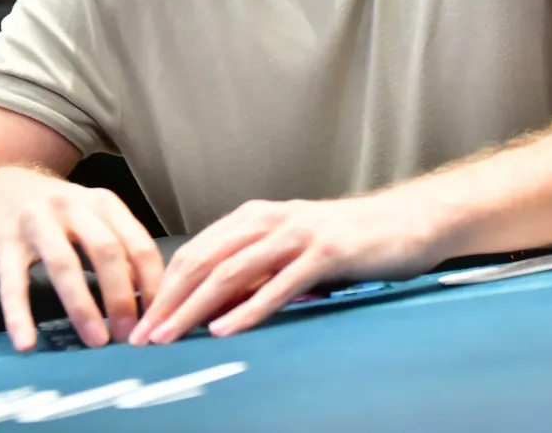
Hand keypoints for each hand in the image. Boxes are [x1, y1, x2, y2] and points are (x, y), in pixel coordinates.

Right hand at [0, 166, 163, 351]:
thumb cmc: (57, 212)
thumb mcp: (93, 219)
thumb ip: (121, 250)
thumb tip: (149, 295)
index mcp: (102, 203)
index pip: (138, 243)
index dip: (152, 283)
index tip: (157, 318)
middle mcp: (72, 206)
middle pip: (105, 251)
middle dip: (121, 296)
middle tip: (129, 336)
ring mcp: (36, 222)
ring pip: (63, 265)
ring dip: (83, 307)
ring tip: (96, 341)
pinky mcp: (4, 241)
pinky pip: (12, 283)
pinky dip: (19, 315)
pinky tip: (26, 343)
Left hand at [130, 190, 437, 345]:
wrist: (408, 220)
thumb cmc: (351, 239)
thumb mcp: (293, 248)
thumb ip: (257, 269)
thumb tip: (214, 306)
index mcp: (257, 216)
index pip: (197, 251)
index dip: (165, 286)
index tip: (143, 319)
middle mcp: (270, 219)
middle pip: (205, 260)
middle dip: (169, 300)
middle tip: (143, 335)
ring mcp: (298, 234)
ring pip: (232, 271)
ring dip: (195, 307)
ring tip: (171, 336)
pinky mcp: (326, 253)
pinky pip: (278, 284)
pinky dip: (247, 308)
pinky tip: (225, 329)